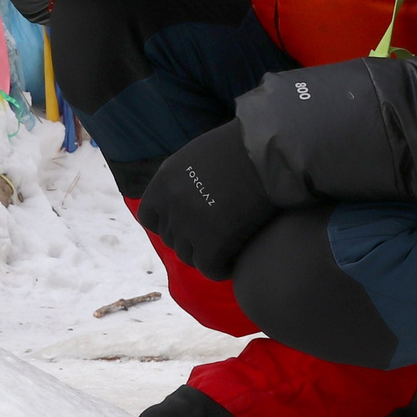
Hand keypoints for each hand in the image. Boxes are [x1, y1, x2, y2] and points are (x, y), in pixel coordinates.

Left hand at [136, 120, 276, 281]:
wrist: (268, 155)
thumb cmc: (240, 148)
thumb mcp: (197, 156)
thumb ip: (183, 180)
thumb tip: (181, 200)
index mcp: (165, 180)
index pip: (148, 217)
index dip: (167, 223)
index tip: (185, 224)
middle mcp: (172, 204)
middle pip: (171, 239)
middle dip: (190, 239)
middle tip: (213, 236)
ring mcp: (189, 225)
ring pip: (189, 257)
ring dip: (206, 254)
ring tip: (226, 248)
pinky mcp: (212, 244)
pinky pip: (210, 269)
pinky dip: (222, 268)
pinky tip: (235, 259)